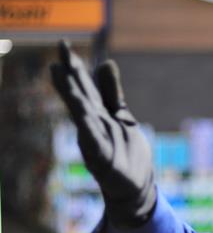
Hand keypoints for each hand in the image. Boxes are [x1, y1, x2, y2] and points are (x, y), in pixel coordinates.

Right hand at [50, 40, 155, 226]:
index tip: (64, 44)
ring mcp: (96, 142)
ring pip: (82, 116)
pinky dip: (87, 126)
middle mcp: (94, 125)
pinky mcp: (103, 159)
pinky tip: (81, 112)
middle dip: (70, 76)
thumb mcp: (122, 117)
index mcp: (99, 114)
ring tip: (61, 74)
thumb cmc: (125, 153)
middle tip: (59, 52)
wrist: (134, 188)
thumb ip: (112, 92)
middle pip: (80, 97)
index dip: (75, 67)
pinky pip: (93, 141)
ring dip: (72, 95)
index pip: (84, 87)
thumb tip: (105, 62)